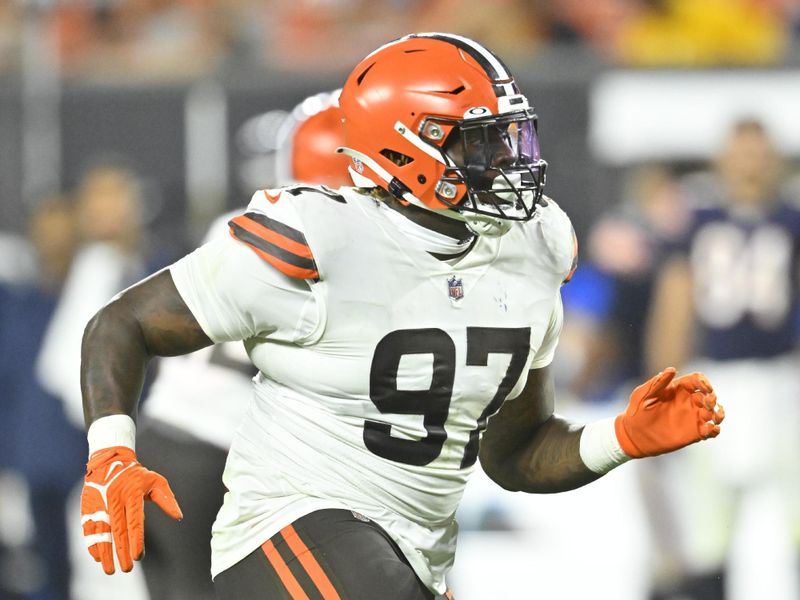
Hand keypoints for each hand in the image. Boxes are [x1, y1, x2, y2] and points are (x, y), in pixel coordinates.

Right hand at [80, 446, 181, 573]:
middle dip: (122, 551)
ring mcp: (99, 503)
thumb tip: (179, 516)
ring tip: (110, 569)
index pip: (135, 521)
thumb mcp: (155, 481)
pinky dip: (92, 543)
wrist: (110, 461)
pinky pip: (88, 527)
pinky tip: (97, 556)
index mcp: (132, 494)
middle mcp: (115, 499)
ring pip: (102, 532)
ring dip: (105, 552)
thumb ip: (167, 499)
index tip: (138, 555)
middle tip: (127, 568)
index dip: (136, 540)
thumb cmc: (137, 475)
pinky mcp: (88, 506)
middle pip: (118, 530)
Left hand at [615, 368, 724, 457]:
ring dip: (719, 413)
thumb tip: (672, 369)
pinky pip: (711, 430)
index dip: (704, 382)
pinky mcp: (694, 433)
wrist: (634, 435)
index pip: (697, 380)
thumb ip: (658, 383)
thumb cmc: (636, 412)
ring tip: (714, 418)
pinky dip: (715, 430)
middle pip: (709, 395)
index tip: (705, 388)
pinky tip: (709, 430)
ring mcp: (692, 417)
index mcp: (677, 389)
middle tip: (706, 404)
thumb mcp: (643, 395)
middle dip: (712, 398)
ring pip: (715, 412)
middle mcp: (688, 401)